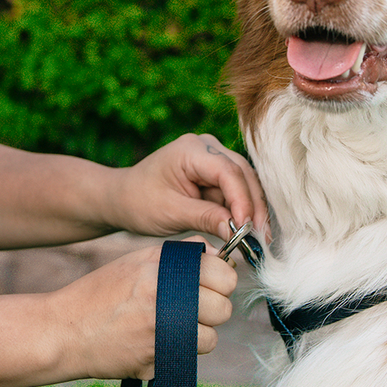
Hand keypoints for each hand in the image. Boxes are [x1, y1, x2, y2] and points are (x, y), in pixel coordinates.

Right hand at [46, 240, 236, 380]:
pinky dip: (178, 352)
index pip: (224, 275)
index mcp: (162, 273)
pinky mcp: (156, 365)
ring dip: (197, 333)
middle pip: (223, 309)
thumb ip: (180, 255)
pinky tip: (155, 341)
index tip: (209, 283)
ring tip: (171, 324)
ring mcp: (162, 338)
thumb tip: (219, 255)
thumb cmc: (100, 293)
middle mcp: (165, 304)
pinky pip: (187, 359)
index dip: (220, 279)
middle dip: (212, 308)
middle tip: (191, 306)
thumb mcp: (136, 260)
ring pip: (210, 339)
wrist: (63, 332)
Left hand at [103, 133, 269, 243]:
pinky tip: (247, 230)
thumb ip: (206, 218)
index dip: (242, 200)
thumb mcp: (172, 213)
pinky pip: (235, 190)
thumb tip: (238, 231)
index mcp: (190, 150)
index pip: (228, 172)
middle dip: (253, 206)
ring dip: (251, 210)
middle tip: (262, 237)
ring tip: (257, 239)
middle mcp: (206, 147)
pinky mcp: (214, 172)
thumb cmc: (140, 202)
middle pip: (242, 174)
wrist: (124, 198)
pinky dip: (241, 209)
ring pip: (244, 182)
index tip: (248, 228)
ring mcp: (212, 157)